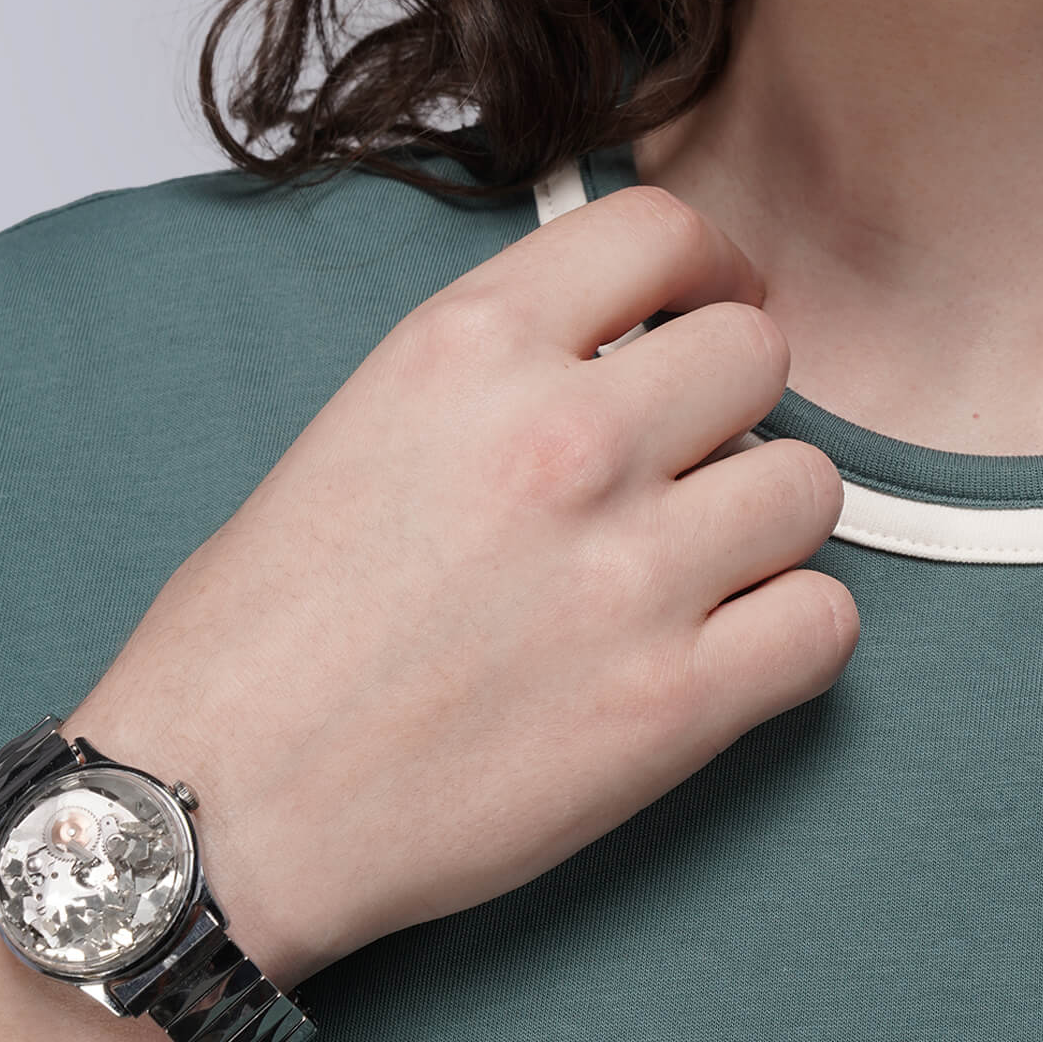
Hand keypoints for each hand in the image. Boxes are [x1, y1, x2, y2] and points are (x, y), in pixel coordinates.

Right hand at [69, 187, 854, 985]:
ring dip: (767, 522)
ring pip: (810, 483)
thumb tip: (631, 348)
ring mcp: (629, 571)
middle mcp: (565, 438)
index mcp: (470, 347)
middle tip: (692, 459)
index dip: (708, 263)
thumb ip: (504, 365)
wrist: (215, 812)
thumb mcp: (364, 420)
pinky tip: (728, 650)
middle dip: (733, 402)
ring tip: (700, 564)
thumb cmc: (260, 633)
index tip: (707, 305)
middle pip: (757, 351)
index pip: (661, 229)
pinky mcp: (674, 702)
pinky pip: (827, 623)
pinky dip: (793, 635)